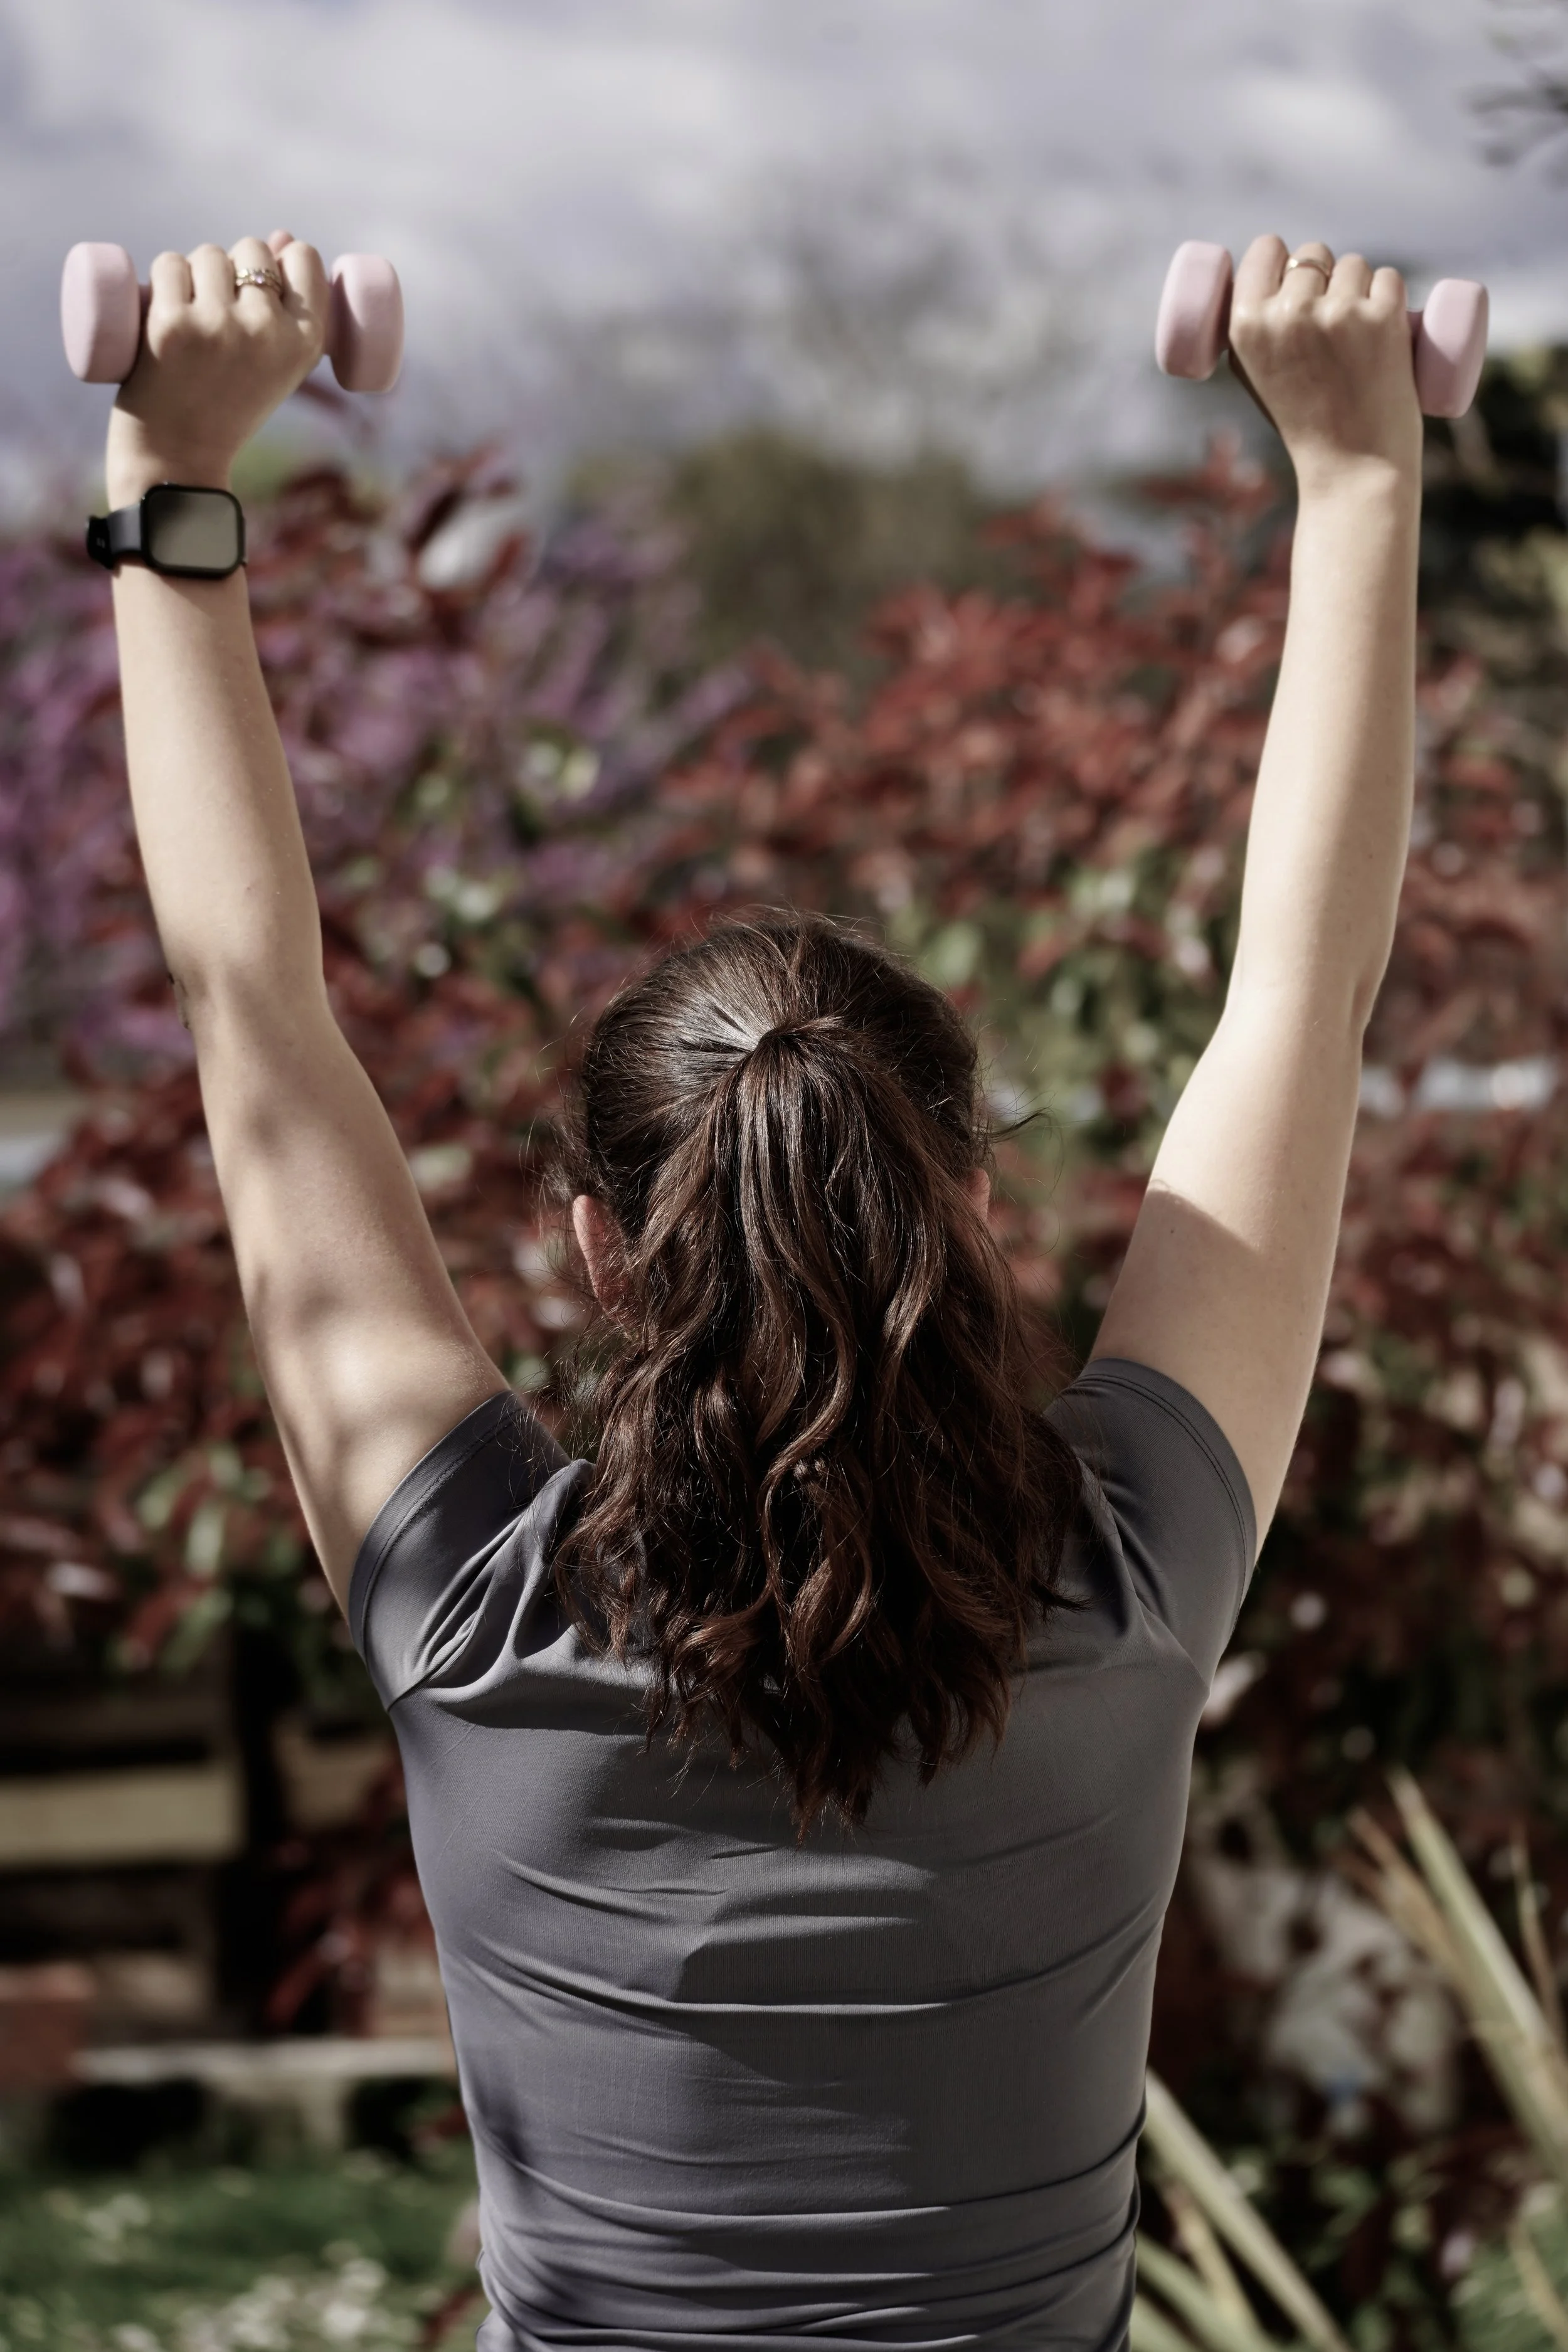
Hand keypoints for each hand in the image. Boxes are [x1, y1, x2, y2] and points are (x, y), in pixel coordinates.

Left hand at [105, 233, 328, 505]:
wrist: (178, 459)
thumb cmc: (228, 409)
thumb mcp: (276, 365)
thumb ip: (287, 305)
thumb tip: (284, 236)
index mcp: (307, 344)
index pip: (303, 257)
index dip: (281, 261)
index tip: (263, 287)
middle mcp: (267, 332)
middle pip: (251, 249)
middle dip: (232, 269)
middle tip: (219, 318)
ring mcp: (218, 327)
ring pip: (207, 254)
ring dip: (194, 275)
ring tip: (191, 323)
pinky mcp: (171, 325)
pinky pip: (169, 264)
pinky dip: (162, 282)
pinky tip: (162, 317)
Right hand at [1227, 236, 1422, 497]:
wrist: (1352, 470)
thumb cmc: (1303, 425)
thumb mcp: (1255, 377)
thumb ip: (1252, 330)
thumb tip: (1264, 280)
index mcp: (1246, 326)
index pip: (1266, 248)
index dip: (1281, 258)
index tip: (1291, 275)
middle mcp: (1289, 314)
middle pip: (1312, 254)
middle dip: (1324, 276)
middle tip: (1329, 324)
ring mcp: (1339, 314)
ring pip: (1354, 264)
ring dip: (1359, 287)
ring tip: (1356, 340)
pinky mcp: (1383, 317)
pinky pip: (1388, 279)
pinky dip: (1390, 298)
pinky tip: (1384, 333)